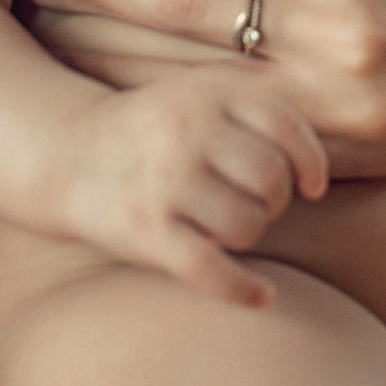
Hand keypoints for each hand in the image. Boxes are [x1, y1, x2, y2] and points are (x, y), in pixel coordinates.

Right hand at [55, 66, 327, 307]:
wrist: (68, 152)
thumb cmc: (151, 127)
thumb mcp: (197, 89)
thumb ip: (252, 97)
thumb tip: (317, 125)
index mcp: (208, 93)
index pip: (285, 125)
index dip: (310, 161)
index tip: (311, 185)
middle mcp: (188, 133)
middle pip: (272, 180)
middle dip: (275, 201)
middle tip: (255, 203)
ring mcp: (166, 182)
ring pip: (248, 225)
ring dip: (249, 234)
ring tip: (229, 226)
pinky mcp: (146, 231)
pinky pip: (211, 269)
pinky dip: (243, 289)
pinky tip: (262, 295)